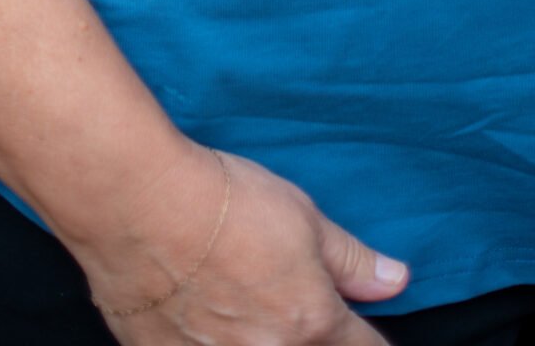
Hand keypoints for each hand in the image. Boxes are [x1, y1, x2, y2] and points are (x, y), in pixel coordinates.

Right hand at [72, 140, 410, 343]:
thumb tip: (396, 280)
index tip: (361, 329)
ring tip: (243, 309)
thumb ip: (352, 261)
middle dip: (313, 338)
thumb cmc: (221, 203)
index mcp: (314, 326)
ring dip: (264, 340)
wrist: (138, 208)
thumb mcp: (302, 217)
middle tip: (286, 304)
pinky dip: (215, 344)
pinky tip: (205, 322)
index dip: (369, 338)